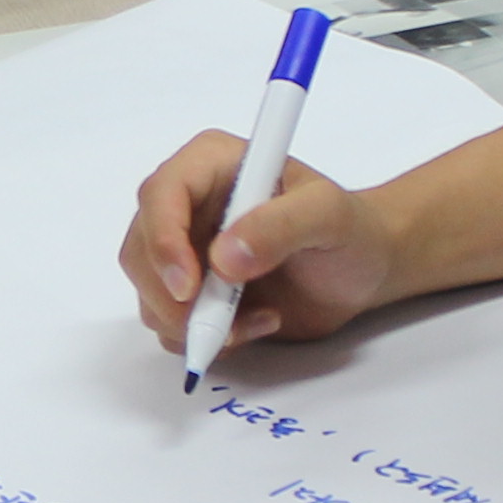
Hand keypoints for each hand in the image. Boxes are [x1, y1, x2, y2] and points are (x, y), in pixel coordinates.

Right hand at [122, 138, 401, 353]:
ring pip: (149, 294)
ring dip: (192, 323)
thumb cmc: (351, 230)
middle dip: (169, 297)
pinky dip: (208, 338)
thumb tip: (223, 260)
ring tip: (256, 321)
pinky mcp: (194, 292)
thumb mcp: (329, 216)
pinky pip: (171, 324)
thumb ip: (281, 226)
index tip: (188, 287)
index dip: (162, 241)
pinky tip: (257, 325)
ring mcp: (186, 250)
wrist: (363, 270)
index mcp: (212, 164)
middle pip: (140, 250)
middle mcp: (189, 204)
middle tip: (217, 324)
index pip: (160, 194)